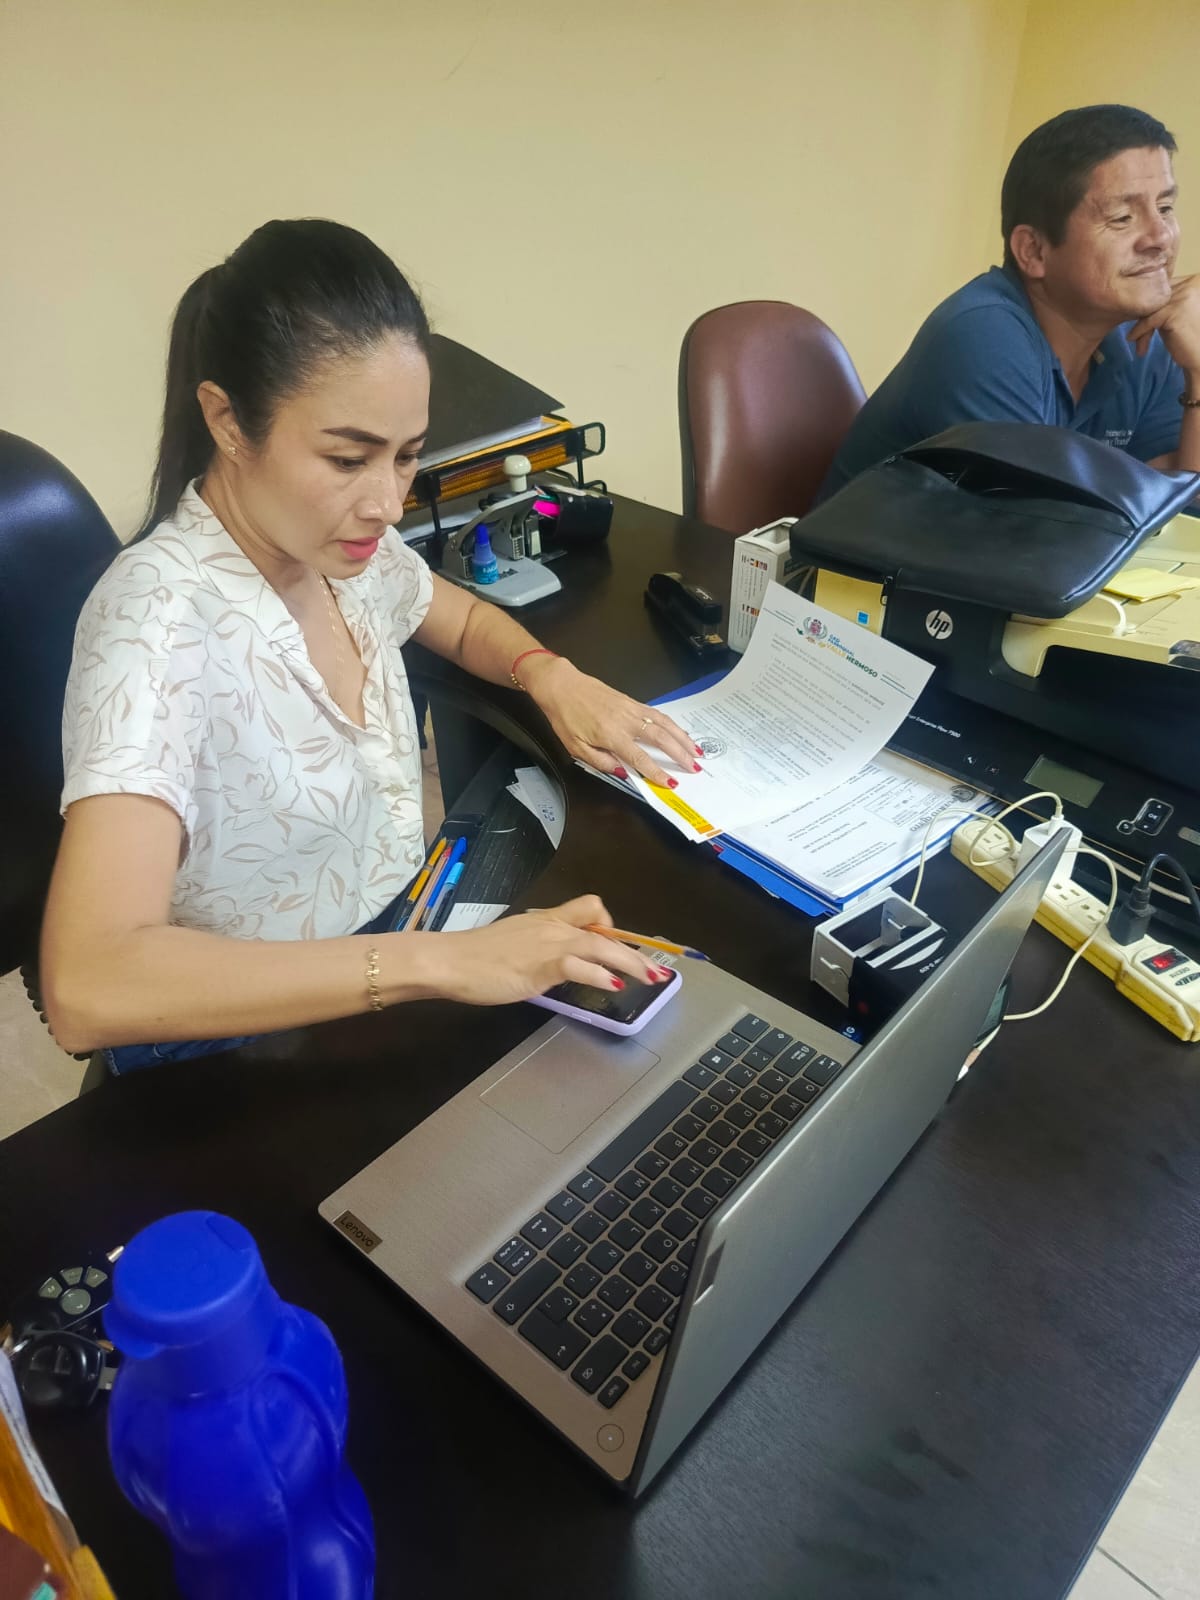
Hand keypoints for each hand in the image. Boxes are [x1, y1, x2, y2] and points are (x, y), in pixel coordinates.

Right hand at [422, 894, 672, 1005]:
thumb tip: (549, 963)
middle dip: (634, 952)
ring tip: (650, 979)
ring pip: (601, 947)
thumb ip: (536, 950)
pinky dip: (602, 976)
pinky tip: (614, 987)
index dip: (608, 925)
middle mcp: (552, 927)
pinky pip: (582, 967)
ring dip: (631, 963)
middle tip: (655, 971)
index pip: (589, 907)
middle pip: (604, 930)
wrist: (451, 961)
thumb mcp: (512, 945)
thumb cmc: (474, 958)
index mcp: (545, 919)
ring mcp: (549, 944)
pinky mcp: (543, 965)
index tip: (618, 945)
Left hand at [521, 656, 700, 786]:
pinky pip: (657, 714)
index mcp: (611, 736)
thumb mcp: (575, 747)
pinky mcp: (632, 701)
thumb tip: (623, 772)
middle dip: (680, 754)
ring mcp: (631, 709)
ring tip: (696, 751)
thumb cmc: (566, 718)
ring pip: (664, 724)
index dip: (657, 772)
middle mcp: (626, 721)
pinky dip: (672, 724)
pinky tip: (680, 732)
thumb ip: (600, 762)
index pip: (640, 758)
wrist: (562, 686)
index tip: (671, 783)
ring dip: (682, 738)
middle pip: (660, 739)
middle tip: (694, 768)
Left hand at [1127, 275, 1199, 374]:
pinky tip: (1132, 339)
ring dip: (1141, 326)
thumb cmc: (1190, 338)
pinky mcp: (1176, 311)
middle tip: (1136, 331)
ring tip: (1138, 341)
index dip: (1149, 301)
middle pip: (1156, 296)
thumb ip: (1165, 302)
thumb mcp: (1177, 313)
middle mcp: (1192, 283)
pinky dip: (1139, 331)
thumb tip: (1138, 297)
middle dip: (1143, 315)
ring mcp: (1184, 295)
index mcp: (1194, 280)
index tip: (1136, 316)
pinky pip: (1149, 319)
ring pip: (1151, 308)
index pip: (1163, 285)